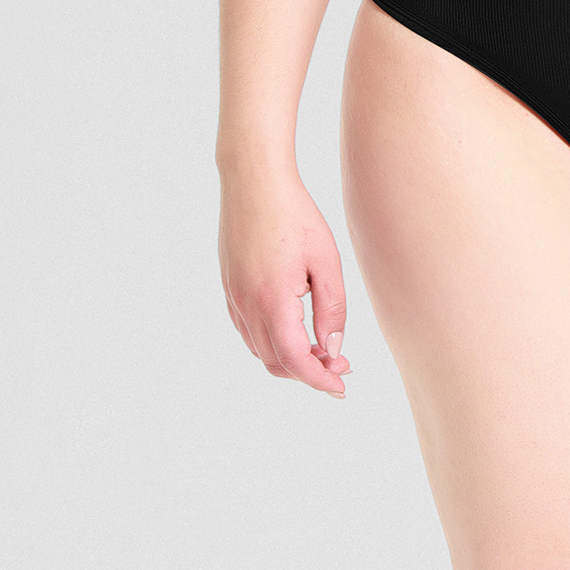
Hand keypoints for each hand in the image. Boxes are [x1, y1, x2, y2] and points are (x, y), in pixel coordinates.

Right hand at [218, 168, 352, 397]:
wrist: (254, 182)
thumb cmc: (295, 215)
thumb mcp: (326, 261)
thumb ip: (332, 309)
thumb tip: (332, 350)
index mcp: (272, 301)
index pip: (295, 360)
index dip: (319, 379)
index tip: (340, 387)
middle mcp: (246, 306)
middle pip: (276, 362)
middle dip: (308, 371)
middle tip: (340, 364)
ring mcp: (233, 299)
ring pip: (260, 350)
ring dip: (290, 358)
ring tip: (322, 347)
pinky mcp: (229, 289)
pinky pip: (248, 331)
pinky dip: (272, 341)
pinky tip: (295, 328)